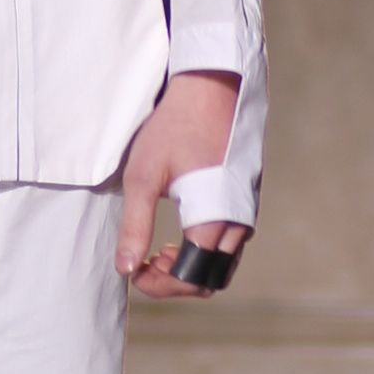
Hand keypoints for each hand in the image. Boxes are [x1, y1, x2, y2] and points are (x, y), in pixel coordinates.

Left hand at [117, 75, 252, 306]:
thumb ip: (135, 226)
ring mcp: (247, 211)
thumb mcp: (143, 177)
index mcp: (215, 218)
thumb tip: (126, 268)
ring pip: (223, 264)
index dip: (160, 286)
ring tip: (161, 250)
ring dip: (191, 268)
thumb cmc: (174, 127)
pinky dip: (204, 252)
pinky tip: (181, 233)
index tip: (134, 271)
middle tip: (145, 264)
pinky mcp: (246, 201)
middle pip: (212, 279)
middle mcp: (239, 221)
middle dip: (176, 283)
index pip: (192, 278)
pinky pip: (230, 244)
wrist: (211, 87)